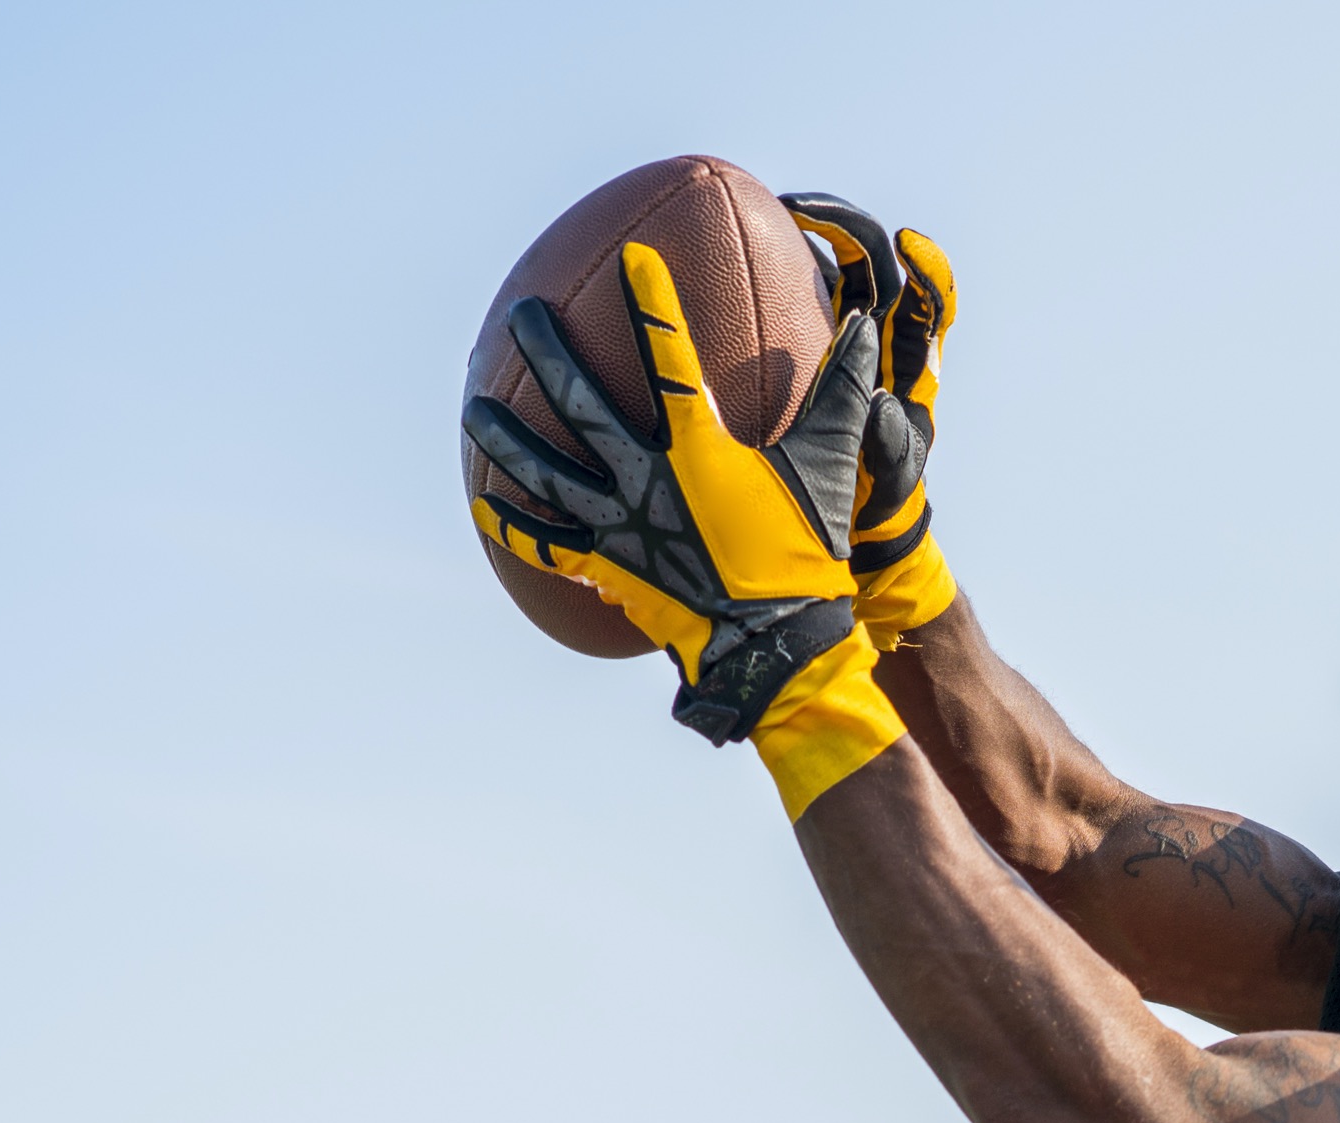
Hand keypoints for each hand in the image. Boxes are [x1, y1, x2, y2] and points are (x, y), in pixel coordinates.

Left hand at [465, 244, 903, 810]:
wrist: (773, 644)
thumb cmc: (803, 554)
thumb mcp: (828, 468)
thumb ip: (842, 395)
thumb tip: (864, 328)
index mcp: (699, 448)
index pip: (670, 357)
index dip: (652, 303)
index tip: (633, 260)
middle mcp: (646, 479)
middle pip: (581, 403)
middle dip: (548, 351)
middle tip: (523, 314)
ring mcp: (619, 525)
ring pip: (545, 471)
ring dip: (506, 435)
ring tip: (475, 405)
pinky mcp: (606, 568)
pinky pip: (547, 545)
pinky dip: (514, 525)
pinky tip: (483, 503)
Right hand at [782, 194, 960, 637]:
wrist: (859, 548)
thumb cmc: (880, 519)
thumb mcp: (889, 482)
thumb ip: (891, 443)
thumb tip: (882, 403)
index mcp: (910, 372)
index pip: (930, 303)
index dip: (927, 269)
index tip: (907, 244)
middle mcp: (881, 352)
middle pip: (872, 268)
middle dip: (839, 226)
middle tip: (792, 208)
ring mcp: (841, 357)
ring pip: (829, 280)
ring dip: (798, 243)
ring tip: (756, 216)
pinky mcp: (804, 373)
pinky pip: (792, 316)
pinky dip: (767, 286)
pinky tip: (715, 276)